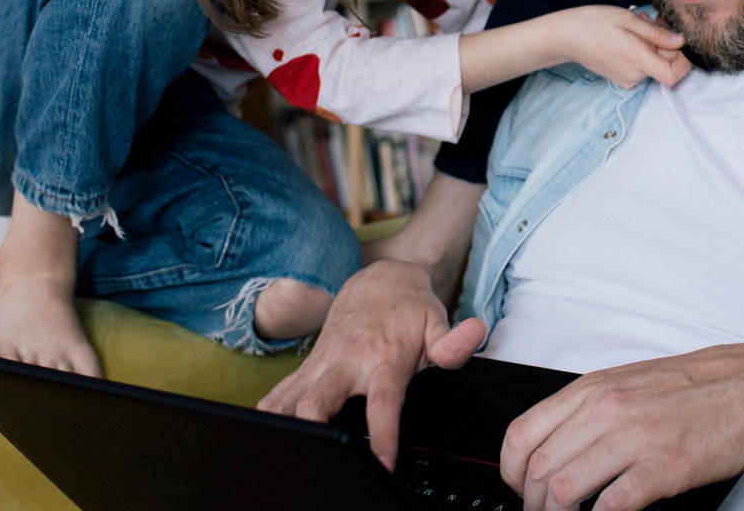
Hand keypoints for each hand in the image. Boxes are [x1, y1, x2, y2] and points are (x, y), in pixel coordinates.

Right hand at [256, 259, 487, 469]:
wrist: (379, 280)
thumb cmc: (410, 311)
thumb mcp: (438, 324)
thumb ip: (454, 343)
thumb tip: (475, 332)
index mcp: (381, 362)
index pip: (382, 405)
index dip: (381, 436)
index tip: (382, 464)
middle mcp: (345, 364)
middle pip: (316, 403)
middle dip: (311, 428)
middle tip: (319, 457)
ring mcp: (320, 366)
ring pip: (287, 400)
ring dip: (283, 425)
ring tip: (285, 450)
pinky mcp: (305, 368)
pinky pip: (277, 395)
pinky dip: (270, 416)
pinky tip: (267, 435)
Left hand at [500, 344, 743, 510]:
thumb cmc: (696, 387)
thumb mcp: (629, 381)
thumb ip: (588, 409)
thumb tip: (554, 444)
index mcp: (593, 388)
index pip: (521, 434)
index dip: (510, 473)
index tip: (517, 489)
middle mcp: (606, 409)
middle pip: (537, 470)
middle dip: (531, 505)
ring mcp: (634, 439)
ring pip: (563, 491)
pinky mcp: (662, 470)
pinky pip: (608, 507)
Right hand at [549, 5, 691, 88]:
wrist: (566, 37)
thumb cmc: (594, 22)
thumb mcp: (628, 19)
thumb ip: (657, 33)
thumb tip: (681, 41)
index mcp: (637, 59)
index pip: (674, 75)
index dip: (683, 60)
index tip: (677, 40)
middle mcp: (634, 75)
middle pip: (666, 66)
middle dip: (666, 43)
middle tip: (651, 20)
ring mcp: (627, 79)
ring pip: (654, 63)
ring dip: (653, 44)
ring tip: (636, 25)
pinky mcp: (621, 78)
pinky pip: (642, 66)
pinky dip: (642, 51)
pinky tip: (629, 36)